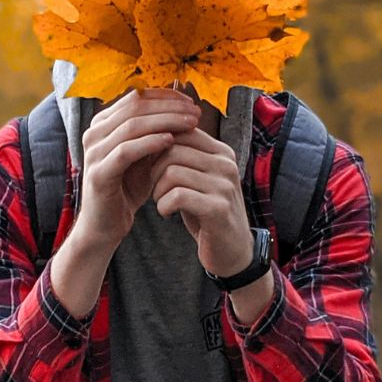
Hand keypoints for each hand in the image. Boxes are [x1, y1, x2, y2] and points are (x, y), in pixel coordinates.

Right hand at [74, 87, 201, 252]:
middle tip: (195, 112)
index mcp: (103, 123)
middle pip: (135, 106)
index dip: (165, 96)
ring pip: (132, 125)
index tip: (191, 102)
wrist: (106, 225)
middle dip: (169, 107)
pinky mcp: (98, 173)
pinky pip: (126, 151)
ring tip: (190, 124)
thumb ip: (156, 133)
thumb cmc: (128, 188)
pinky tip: (171, 141)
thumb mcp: (144, 155)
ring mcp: (93, 152)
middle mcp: (94, 133)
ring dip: (165, 122)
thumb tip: (185, 109)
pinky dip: (149, 143)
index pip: (136, 97)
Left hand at [149, 126, 253, 277]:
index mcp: (221, 152)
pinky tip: (166, 213)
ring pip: (172, 171)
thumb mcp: (197, 179)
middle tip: (154, 187)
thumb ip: (182, 157)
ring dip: (157, 189)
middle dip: (153, 169)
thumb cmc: (207, 212)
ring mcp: (224, 185)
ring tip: (161, 201)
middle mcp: (226, 164)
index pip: (181, 130)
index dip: (157, 146)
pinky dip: (163, 205)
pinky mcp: (218, 208)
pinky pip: (177, 196)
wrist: (233, 251)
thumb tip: (149, 133)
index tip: (149, 166)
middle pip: (172, 148)